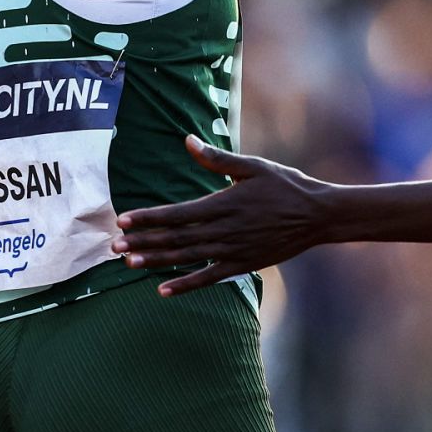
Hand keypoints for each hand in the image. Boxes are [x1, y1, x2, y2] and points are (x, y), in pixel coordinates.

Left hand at [114, 137, 329, 296]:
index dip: (150, 217)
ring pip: (187, 258)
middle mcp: (225, 230)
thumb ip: (217, 158)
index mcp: (224, 203)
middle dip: (144, 241)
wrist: (317, 215)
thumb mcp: (252, 166)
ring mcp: (233, 250)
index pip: (178, 213)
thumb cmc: (285, 185)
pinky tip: (163, 290)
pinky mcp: (243, 265)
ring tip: (129, 263)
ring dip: (157, 261)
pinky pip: (209, 278)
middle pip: (176, 238)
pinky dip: (186, 285)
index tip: (124, 220)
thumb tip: (187, 141)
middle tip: (114, 245)